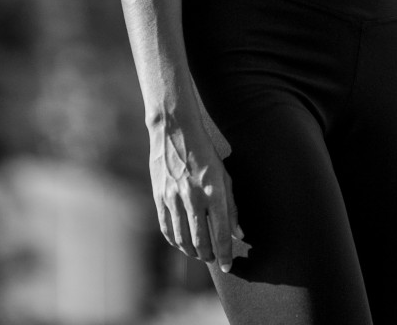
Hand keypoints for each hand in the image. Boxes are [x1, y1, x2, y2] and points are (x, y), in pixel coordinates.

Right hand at [148, 120, 243, 271]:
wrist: (175, 131)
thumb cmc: (205, 153)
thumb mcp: (224, 175)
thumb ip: (231, 206)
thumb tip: (237, 234)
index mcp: (214, 191)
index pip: (220, 234)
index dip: (225, 254)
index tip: (228, 265)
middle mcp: (193, 197)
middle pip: (200, 241)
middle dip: (208, 256)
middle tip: (213, 258)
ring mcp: (174, 198)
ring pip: (182, 239)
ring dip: (191, 252)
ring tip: (198, 253)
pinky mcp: (159, 197)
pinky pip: (166, 228)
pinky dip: (175, 241)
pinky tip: (181, 243)